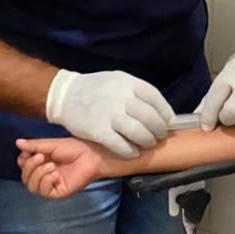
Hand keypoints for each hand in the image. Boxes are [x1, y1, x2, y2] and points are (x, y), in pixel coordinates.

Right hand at [16, 138, 106, 198]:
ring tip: (51, 166)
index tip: (29, 152)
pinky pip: (44, 193)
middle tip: (41, 157)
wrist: (91, 155)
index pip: (23, 166)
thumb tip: (17, 143)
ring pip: (32, 187)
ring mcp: (51, 184)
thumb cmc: (74, 148)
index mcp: (41, 162)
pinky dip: (46, 182)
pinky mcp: (59, 192)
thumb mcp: (51, 144)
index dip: (23, 161)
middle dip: (30, 167)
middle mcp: (44, 175)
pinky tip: (56, 174)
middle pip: (25, 178)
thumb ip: (34, 146)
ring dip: (38, 174)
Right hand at [45, 69, 173, 158]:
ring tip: (147, 144)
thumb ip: (137, 94)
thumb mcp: (118, 81)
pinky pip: (120, 145)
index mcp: (127, 83)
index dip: (165, 113)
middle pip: (150, 117)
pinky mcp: (98, 131)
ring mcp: (109, 114)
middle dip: (158, 130)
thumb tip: (160, 112)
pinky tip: (132, 152)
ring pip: (139, 132)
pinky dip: (130, 151)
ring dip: (147, 141)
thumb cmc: (96, 89)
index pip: (155, 98)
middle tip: (158, 136)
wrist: (65, 95)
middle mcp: (120, 97)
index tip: (168, 123)